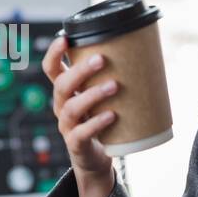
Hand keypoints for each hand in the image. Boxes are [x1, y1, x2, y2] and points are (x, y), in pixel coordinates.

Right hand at [42, 34, 115, 178]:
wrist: (95, 158)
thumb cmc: (100, 120)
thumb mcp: (101, 97)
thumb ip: (111, 78)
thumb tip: (146, 54)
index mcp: (65, 91)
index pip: (51, 69)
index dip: (53, 53)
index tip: (65, 38)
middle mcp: (61, 106)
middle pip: (61, 85)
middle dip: (80, 70)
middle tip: (101, 60)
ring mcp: (66, 126)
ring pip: (72, 107)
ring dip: (92, 94)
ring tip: (114, 86)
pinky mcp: (75, 143)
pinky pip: (82, 132)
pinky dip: (96, 123)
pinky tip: (111, 115)